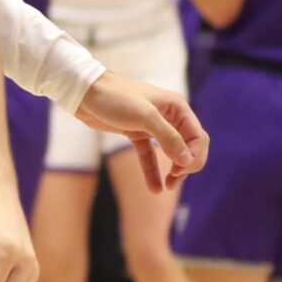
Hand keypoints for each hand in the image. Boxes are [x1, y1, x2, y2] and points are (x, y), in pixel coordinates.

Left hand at [78, 70, 207, 191]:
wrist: (83, 93)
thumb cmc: (115, 98)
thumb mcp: (144, 116)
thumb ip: (168, 137)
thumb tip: (187, 160)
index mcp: (176, 107)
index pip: (198, 137)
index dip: (194, 156)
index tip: (181, 170)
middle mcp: (169, 116)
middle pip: (188, 146)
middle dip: (186, 165)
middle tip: (175, 179)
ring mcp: (152, 126)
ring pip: (170, 153)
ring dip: (173, 171)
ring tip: (168, 187)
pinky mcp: (136, 133)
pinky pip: (150, 155)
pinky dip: (152, 171)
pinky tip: (155, 188)